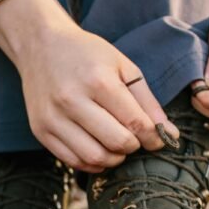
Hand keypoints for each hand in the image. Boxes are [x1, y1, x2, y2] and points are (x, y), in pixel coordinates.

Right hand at [0, 0, 177, 172]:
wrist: (40, 45)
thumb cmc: (86, 54)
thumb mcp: (122, 66)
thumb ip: (146, 101)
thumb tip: (168, 134)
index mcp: (98, 81)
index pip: (135, 123)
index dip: (153, 137)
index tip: (158, 139)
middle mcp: (72, 100)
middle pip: (116, 143)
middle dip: (133, 147)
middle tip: (135, 139)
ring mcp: (53, 117)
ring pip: (94, 158)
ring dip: (114, 158)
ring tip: (117, 145)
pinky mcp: (40, 130)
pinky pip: (72, 160)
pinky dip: (92, 163)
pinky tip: (99, 149)